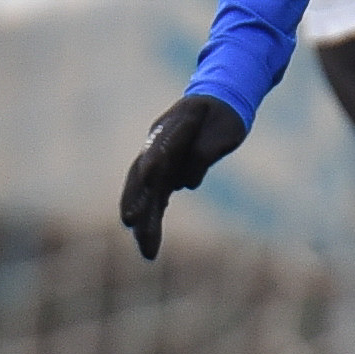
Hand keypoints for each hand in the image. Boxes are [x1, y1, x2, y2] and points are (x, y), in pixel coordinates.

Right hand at [120, 94, 249, 258]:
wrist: (219, 103)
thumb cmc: (223, 116)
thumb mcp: (224, 130)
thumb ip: (203, 152)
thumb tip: (186, 183)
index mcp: (173, 128)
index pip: (161, 147)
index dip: (152, 162)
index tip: (148, 177)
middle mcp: (158, 146)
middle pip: (144, 176)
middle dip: (137, 200)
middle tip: (130, 223)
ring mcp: (158, 161)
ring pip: (147, 193)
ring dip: (144, 220)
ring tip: (146, 250)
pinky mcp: (165, 174)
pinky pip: (156, 198)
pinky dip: (152, 218)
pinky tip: (148, 242)